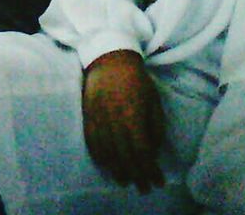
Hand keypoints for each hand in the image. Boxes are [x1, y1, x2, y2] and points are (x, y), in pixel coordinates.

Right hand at [81, 50, 165, 192]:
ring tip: (126, 180)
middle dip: (136, 175)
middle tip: (143, 188)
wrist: (109, 57)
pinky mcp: (88, 115)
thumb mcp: (154, 100)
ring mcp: (98, 118)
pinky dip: (100, 156)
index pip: (141, 151)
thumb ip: (155, 126)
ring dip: (117, 169)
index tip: (157, 181)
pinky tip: (107, 164)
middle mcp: (114, 120)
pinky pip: (92, 141)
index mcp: (133, 115)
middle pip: (124, 156)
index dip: (149, 169)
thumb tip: (153, 150)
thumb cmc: (137, 78)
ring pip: (107, 152)